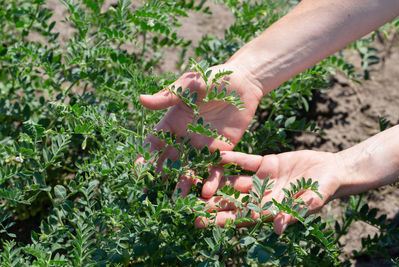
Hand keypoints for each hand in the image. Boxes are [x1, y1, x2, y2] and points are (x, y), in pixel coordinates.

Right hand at [137, 63, 263, 197]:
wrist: (243, 83)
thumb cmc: (214, 79)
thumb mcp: (190, 86)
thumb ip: (168, 96)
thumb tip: (141, 100)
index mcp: (173, 122)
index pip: (154, 141)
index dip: (145, 155)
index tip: (137, 170)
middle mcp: (185, 137)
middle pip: (168, 160)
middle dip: (159, 176)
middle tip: (151, 194)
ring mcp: (202, 146)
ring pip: (189, 168)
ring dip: (182, 183)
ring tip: (177, 201)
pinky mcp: (221, 150)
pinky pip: (213, 168)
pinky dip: (209, 180)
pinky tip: (205, 192)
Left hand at [195, 150, 346, 233]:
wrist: (333, 170)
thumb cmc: (325, 190)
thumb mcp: (311, 201)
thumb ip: (295, 213)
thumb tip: (278, 228)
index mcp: (269, 210)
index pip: (240, 217)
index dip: (220, 220)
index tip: (200, 221)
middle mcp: (261, 196)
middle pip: (232, 202)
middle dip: (211, 203)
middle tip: (188, 203)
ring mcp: (262, 180)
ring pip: (234, 182)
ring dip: (217, 181)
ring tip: (195, 179)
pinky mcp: (266, 164)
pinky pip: (246, 162)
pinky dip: (233, 159)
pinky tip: (217, 155)